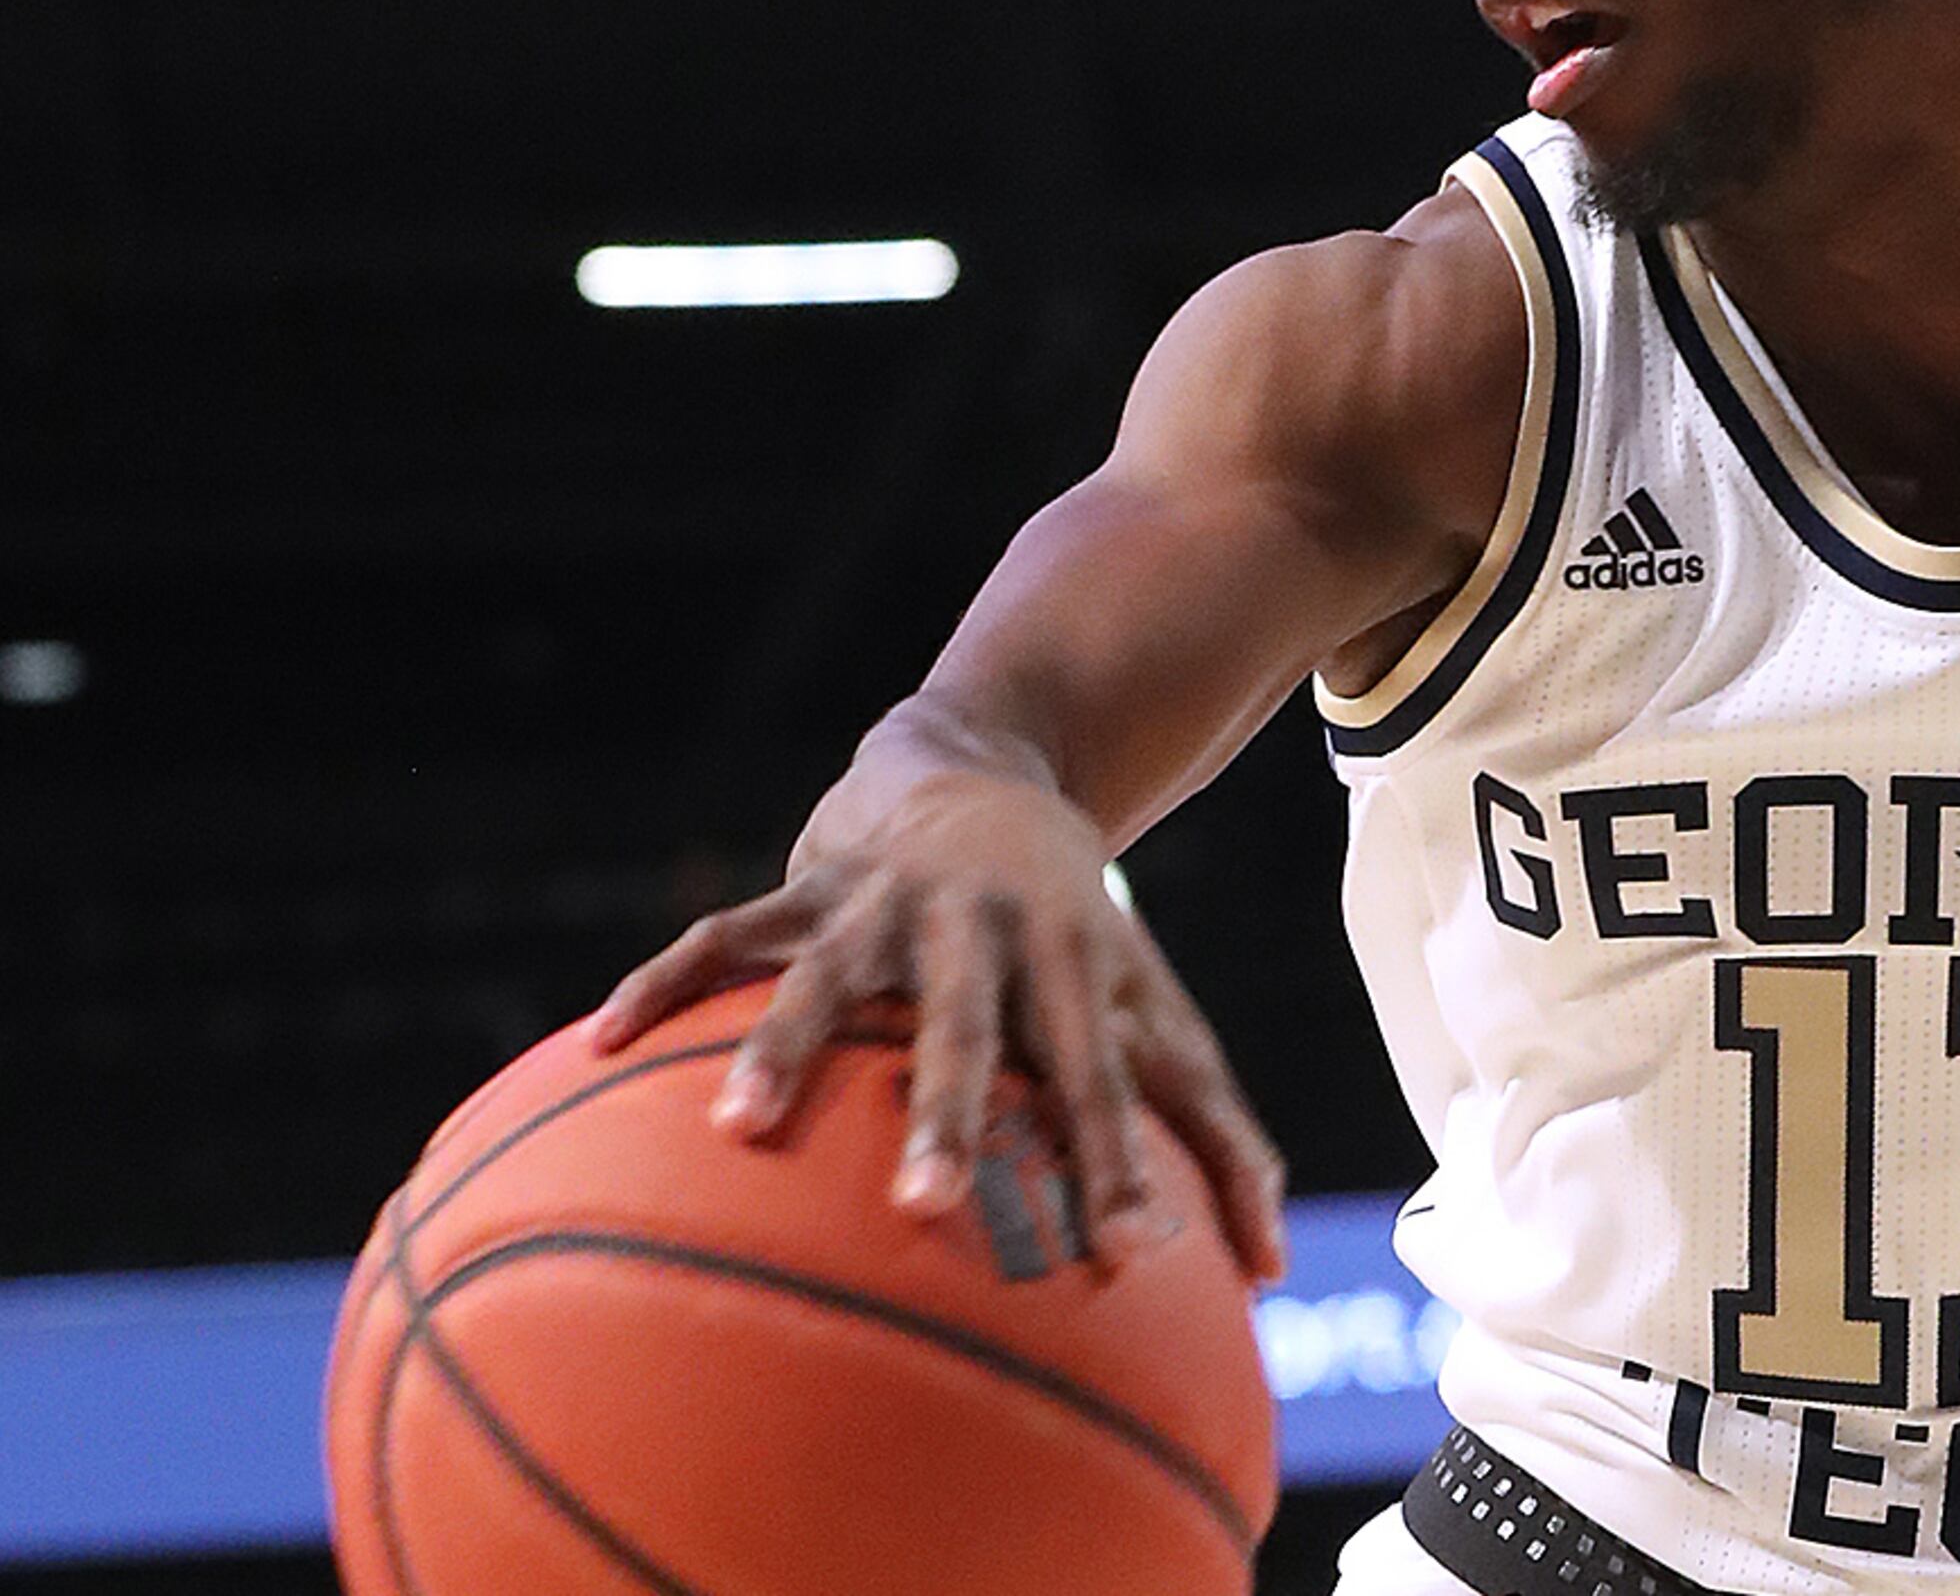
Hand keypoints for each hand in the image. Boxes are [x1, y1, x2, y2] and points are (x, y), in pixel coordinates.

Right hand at [585, 746, 1288, 1283]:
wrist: (991, 771)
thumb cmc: (1082, 943)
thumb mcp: (1155, 1015)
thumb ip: (1216, 1137)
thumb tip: (1277, 1274)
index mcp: (1074, 970)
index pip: (1100, 1078)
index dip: (1113, 1160)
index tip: (1123, 1254)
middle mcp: (983, 933)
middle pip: (967, 1028)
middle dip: (946, 1109)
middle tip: (923, 1202)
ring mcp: (886, 907)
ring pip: (830, 976)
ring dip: (786, 1044)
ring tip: (737, 1125)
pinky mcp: (806, 889)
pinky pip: (724, 937)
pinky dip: (663, 983)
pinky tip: (596, 1045)